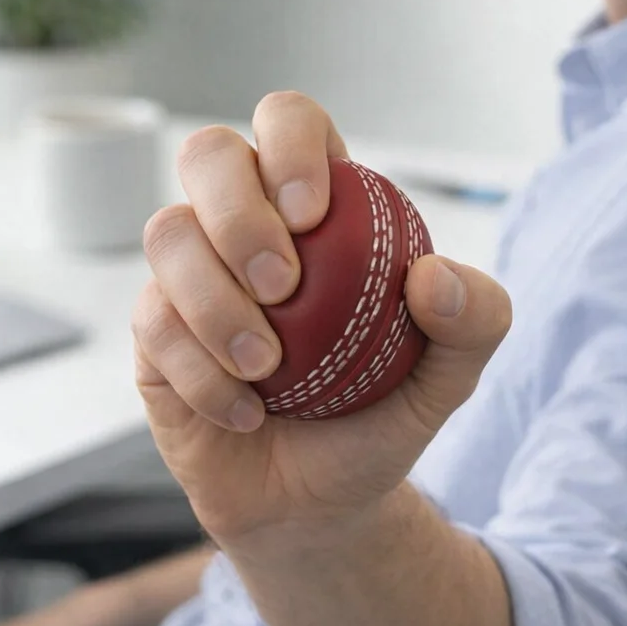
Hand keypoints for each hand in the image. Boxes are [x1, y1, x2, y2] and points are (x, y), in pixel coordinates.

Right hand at [132, 92, 511, 548]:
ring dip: (215, 303)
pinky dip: (201, 373)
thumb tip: (434, 275)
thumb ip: (474, 322)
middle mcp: (242, 224)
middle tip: (284, 287)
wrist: (315, 503)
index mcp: (314, 206)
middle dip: (238, 211)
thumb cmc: (376, 418)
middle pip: (207, 153)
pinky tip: (244, 413)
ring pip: (167, 233)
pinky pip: (152, 322)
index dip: (291, 144)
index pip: (290, 122)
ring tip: (267, 369)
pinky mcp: (153, 330)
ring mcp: (189, 273)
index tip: (312, 213)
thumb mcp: (447, 378)